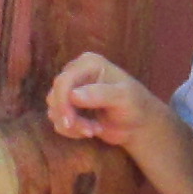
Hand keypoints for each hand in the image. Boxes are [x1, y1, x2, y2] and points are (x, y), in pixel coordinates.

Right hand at [47, 51, 163, 146]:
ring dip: (72, 125)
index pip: (63, 81)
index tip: (71, 122)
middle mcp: (76, 73)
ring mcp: (71, 90)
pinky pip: (57, 120)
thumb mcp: (123, 98)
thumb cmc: (135, 105)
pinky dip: (72, 130)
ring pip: (54, 110)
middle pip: (55, 95)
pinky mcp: (69, 107)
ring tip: (94, 129)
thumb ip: (100, 94)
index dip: (63, 102)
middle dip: (70, 117)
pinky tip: (91, 130)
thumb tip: (73, 95)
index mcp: (88, 63)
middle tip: (90, 130)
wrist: (138, 124)